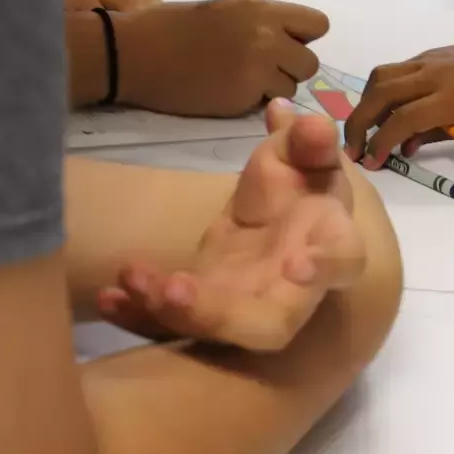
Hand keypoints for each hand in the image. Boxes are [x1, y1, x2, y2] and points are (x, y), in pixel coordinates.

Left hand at [97, 100, 366, 350]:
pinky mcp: (205, 308)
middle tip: (177, 292)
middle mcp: (293, 291)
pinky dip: (140, 315)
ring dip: (171, 312)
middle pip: (271, 325)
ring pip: (215, 329)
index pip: (342, 260)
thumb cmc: (302, 182)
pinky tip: (110, 296)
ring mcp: (245, 306)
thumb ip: (310, 141)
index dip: (326, 267)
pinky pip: (173, 323)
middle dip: (222, 315)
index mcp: (331, 243)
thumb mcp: (306, 150)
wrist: (282, 213)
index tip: (300, 265)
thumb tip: (312, 124)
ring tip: (135, 280)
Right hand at [116, 0, 328, 117]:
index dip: (303, 36)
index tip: (284, 42)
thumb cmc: (173, 25)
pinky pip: (267, 103)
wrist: (135, 54)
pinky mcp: (243, 100)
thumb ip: (262, 23)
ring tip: (243, 80)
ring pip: (292, 87)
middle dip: (290, 67)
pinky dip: (253, 101)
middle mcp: (269, 39)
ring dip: (274, 87)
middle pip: (310, 62)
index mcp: (264, 10)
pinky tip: (228, 91)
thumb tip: (287, 37)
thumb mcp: (226, 10)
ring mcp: (258, 71)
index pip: (318, 24)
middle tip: (262, 68)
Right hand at [343, 31, 453, 163]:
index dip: (379, 143)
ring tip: (366, 127)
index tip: (370, 163)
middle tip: (352, 149)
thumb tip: (406, 146)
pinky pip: (398, 68)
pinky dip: (383, 88)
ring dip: (366, 102)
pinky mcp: (433, 52)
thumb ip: (440, 135)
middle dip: (359, 123)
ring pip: (382, 75)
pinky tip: (390, 108)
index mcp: (450, 99)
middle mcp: (433, 75)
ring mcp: (431, 59)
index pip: (400, 121)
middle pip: (379, 94)